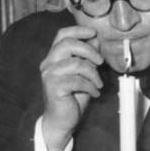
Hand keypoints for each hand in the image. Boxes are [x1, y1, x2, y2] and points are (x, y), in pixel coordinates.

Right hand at [39, 25, 104, 150]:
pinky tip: (94, 93)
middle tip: (100, 62)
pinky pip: (77, 81)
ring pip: (76, 64)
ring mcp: (49, 75)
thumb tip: (96, 40)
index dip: (78, 30)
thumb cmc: (72, 97)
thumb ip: (87, 58)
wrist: (61, 120)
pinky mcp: (54, 87)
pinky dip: (90, 86)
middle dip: (89, 50)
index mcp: (54, 57)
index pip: (62, 35)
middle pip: (68, 44)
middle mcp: (48, 63)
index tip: (93, 32)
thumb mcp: (84, 74)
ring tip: (98, 84)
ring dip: (93, 74)